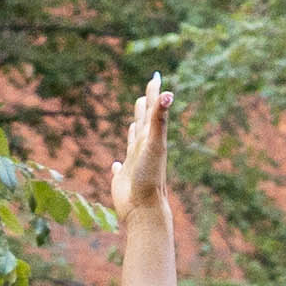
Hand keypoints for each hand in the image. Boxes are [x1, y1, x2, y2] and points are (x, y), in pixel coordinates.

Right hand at [108, 76, 176, 238]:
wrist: (145, 208)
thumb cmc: (150, 176)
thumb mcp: (154, 144)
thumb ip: (159, 119)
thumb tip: (169, 93)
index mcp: (151, 138)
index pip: (153, 110)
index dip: (154, 93)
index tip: (156, 77)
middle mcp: (144, 148)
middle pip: (145, 122)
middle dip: (146, 106)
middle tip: (149, 92)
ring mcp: (134, 163)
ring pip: (134, 142)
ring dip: (134, 130)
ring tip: (135, 121)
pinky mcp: (123, 179)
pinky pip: (119, 168)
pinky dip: (117, 164)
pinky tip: (116, 164)